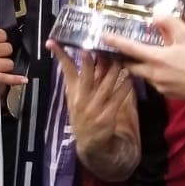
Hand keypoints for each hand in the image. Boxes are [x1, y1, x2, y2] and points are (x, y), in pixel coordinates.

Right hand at [49, 46, 136, 174]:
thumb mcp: (74, 98)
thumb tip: (83, 56)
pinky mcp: (108, 115)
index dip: (60, 55)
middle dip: (92, 59)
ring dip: (115, 69)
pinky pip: (119, 97)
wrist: (90, 143)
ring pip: (106, 83)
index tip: (54, 42)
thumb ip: (77, 80)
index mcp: (73, 92)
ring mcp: (95, 108)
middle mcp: (82, 98)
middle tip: (99, 45)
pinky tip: (131, 77)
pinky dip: (125, 85)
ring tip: (121, 57)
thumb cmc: (82, 115)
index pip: (66, 70)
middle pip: (87, 74)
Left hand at [104, 15, 184, 102]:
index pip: (129, 49)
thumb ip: (168, 23)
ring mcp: (160, 87)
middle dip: (126, 60)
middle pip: (131, 67)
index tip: (103, 37)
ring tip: (154, 58)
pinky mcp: (168, 95)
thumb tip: (155, 16)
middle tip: (124, 51)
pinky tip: (170, 70)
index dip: (115, 42)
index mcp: (156, 59)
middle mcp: (154, 75)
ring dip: (144, 67)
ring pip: (145, 76)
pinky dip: (157, 76)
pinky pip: (157, 84)